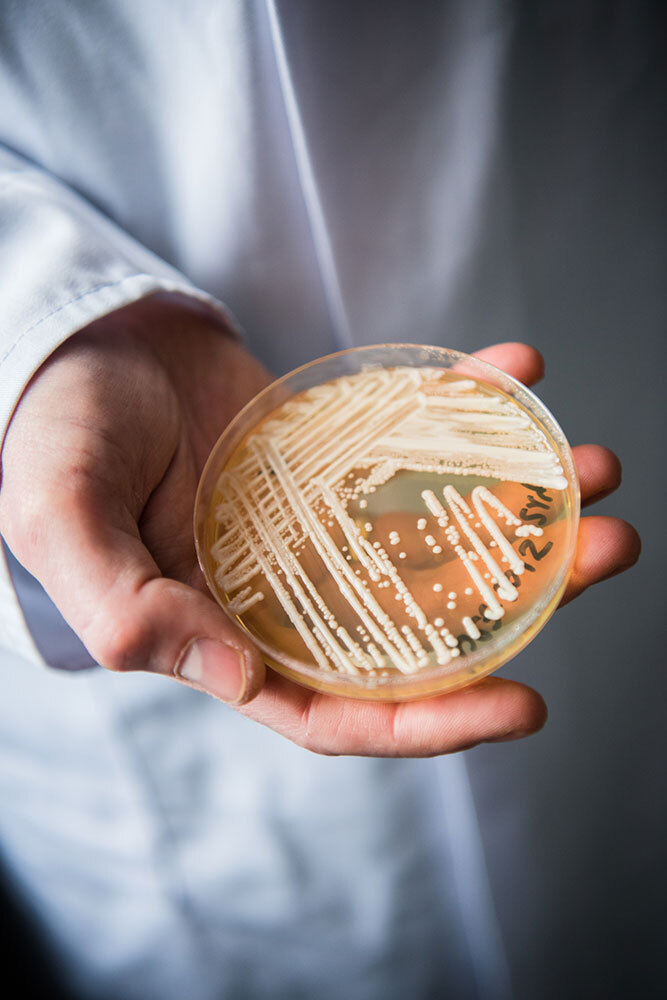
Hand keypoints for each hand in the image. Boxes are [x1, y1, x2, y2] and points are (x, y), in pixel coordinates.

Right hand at [0, 298, 639, 754]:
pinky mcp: (339, 446)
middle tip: (605, 547)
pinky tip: (518, 374)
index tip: (524, 706)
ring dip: (522, 500)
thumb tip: (240, 678)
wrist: (78, 346)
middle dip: (522, 594)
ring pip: (439, 525)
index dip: (429, 720)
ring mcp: (323, 514)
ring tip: (594, 466)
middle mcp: (292, 585)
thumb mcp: (66, 523)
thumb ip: (131, 609)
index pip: (338, 705)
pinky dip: (470, 406)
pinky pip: (416, 433)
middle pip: (422, 614)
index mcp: (228, 630)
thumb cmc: (55, 439)